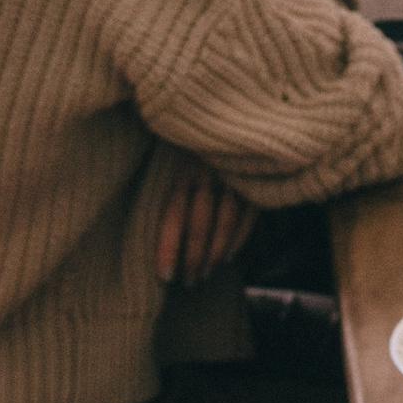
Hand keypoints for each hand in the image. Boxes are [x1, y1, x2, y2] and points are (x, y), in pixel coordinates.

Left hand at [153, 158, 255, 284]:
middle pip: (199, 226)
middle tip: (188, 282)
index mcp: (182, 172)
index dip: (168, 248)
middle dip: (193, 258)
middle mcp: (207, 176)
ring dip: (215, 255)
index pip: (172, 216)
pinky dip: (239, 241)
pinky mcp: (254, 183)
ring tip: (205, 274)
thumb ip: (170, 190)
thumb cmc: (193, 148)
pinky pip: (247, 218)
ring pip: (225, 225)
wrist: (231, 120)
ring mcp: (234, 179)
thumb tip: (148, 233)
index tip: (166, 276)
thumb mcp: (174, 161)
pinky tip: (228, 257)